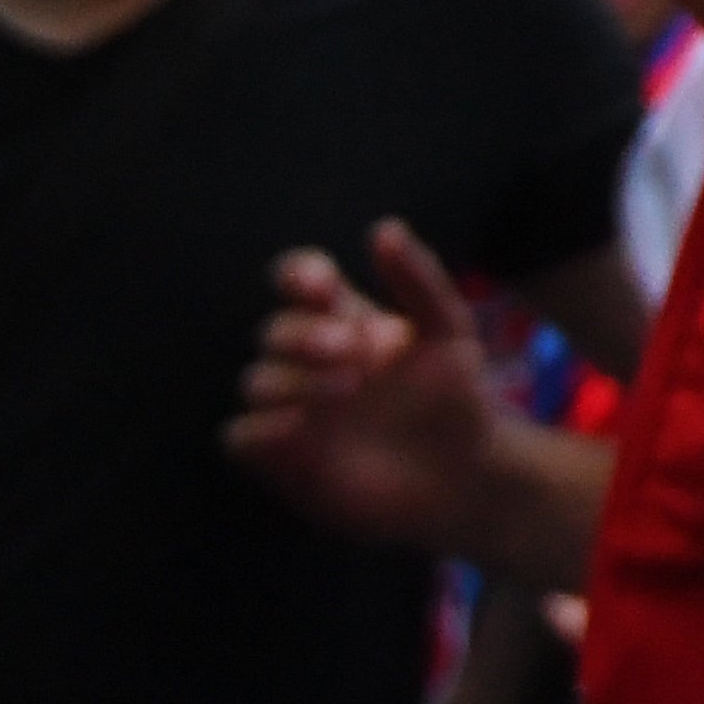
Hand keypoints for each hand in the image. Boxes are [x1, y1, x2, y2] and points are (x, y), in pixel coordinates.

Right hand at [225, 221, 500, 553]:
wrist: (464, 474)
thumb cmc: (456, 396)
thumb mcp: (448, 331)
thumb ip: (418, 279)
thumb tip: (382, 228)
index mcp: (345, 319)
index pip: (298, 281)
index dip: (298, 276)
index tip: (323, 286)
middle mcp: (311, 360)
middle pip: (275, 331)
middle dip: (306, 334)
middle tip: (353, 347)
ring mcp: (293, 408)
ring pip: (258, 380)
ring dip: (295, 380)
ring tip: (349, 388)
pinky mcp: (282, 457)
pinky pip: (240, 436)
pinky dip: (261, 427)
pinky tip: (302, 426)